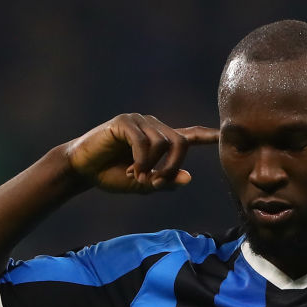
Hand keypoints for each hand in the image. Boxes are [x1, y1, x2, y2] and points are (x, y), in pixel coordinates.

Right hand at [64, 114, 218, 192]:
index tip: (224, 135)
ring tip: (139, 177)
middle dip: (173, 167)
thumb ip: (165, 182)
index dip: (208, 136)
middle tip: (157, 183)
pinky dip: (142, 160)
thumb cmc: (112, 175)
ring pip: (163, 143)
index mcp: (160, 140)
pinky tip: (132, 170)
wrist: (83, 170)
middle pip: (181, 143)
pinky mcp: (124, 122)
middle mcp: (153, 126)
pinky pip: (144, 142)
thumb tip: (189, 178)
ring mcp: (139, 121)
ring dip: (154, 166)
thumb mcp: (143, 185)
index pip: (190, 135)